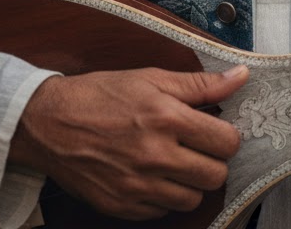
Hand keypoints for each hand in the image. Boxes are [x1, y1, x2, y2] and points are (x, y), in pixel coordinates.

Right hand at [9, 65, 248, 220]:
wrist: (49, 122)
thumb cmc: (103, 95)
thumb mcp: (153, 78)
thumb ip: (202, 83)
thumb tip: (241, 77)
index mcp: (166, 118)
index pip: (225, 142)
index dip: (228, 136)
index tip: (218, 131)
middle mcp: (153, 156)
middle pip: (214, 176)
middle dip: (214, 162)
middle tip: (201, 148)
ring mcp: (135, 186)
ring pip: (191, 199)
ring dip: (191, 182)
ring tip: (179, 162)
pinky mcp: (119, 206)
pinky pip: (161, 213)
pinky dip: (164, 197)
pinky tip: (154, 176)